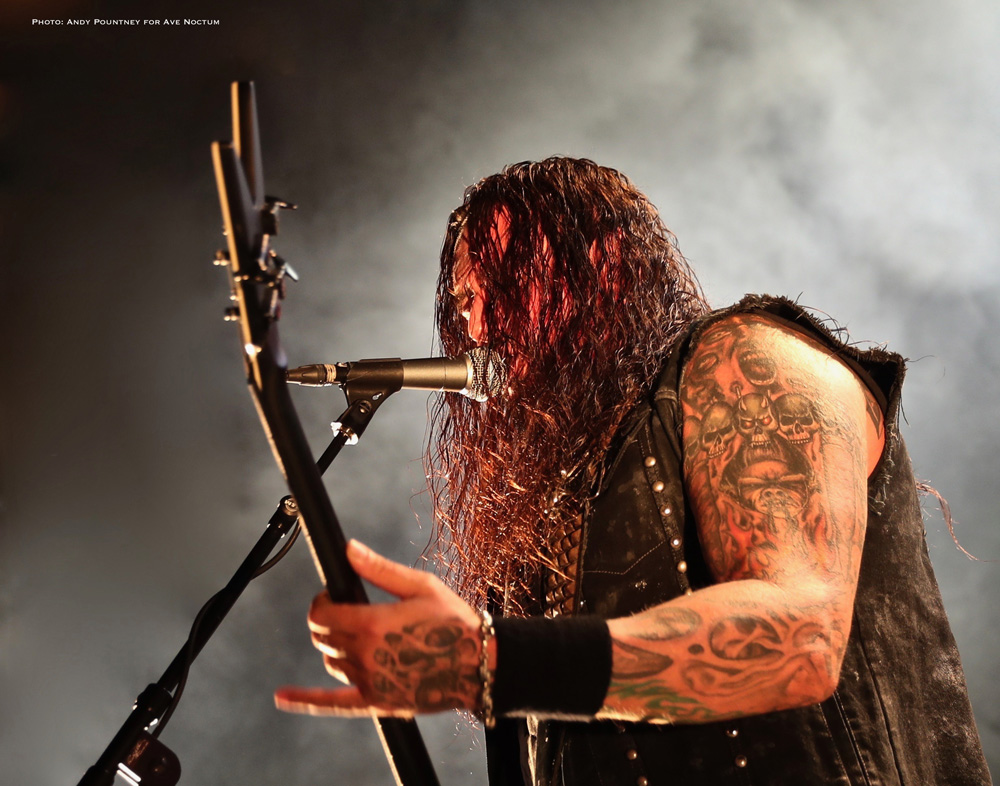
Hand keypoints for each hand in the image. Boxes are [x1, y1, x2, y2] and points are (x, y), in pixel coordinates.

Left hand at [274, 539, 482, 716]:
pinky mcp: (377, 703)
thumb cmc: (454, 620)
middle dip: (327, 621)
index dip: (321, 603)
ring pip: (331, 662)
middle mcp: (366, 656)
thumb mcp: (420, 586)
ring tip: (359, 637)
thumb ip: (379, 569)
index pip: (321, 615)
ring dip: (335, 648)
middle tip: (345, 612)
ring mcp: (371, 682)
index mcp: (373, 624)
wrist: (479, 664)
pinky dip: (305, 701)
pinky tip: (282, 697)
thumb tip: (349, 548)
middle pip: (322, 638)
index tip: (333, 597)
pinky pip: (334, 703)